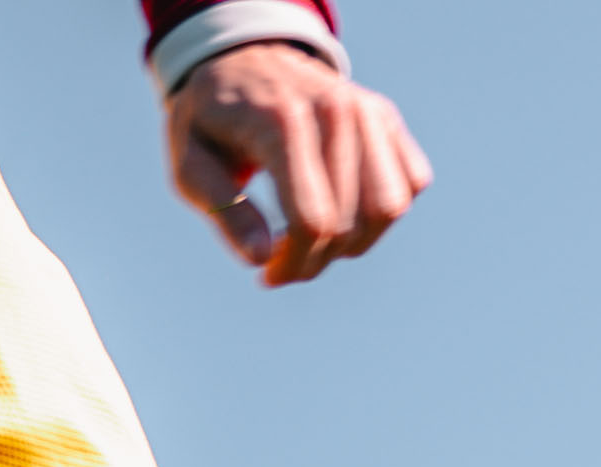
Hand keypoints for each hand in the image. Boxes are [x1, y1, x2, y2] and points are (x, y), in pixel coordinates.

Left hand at [166, 41, 430, 286]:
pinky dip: (379, 213)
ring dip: (352, 243)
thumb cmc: (211, 120)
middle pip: (348, 224)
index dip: (292, 263)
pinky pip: (410, 184)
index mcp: (282, 123)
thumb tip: (262, 260)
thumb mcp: (191, 165)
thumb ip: (225, 211)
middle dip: (314, 260)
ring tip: (313, 237)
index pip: (311, 220)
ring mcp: (367, 111)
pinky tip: (341, 209)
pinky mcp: (386, 118)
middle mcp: (335, 112)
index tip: (267, 274)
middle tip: (281, 260)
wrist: (242, 58)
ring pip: (389, 209)